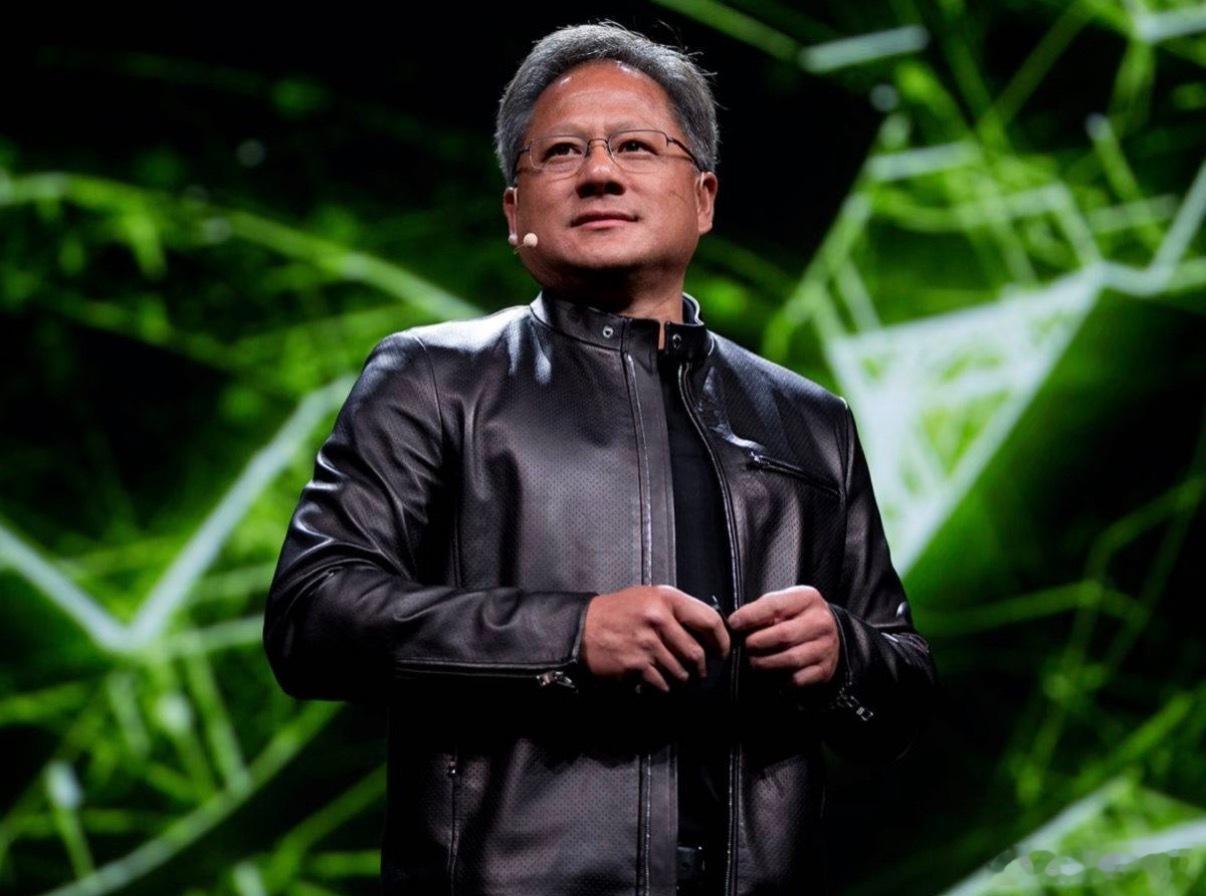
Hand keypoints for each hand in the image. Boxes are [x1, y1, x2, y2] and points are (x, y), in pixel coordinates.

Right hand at [580, 585, 731, 692]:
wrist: (583, 628)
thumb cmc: (620, 612)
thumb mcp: (649, 598)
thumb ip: (679, 610)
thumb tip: (711, 632)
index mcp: (666, 598)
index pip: (709, 620)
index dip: (722, 640)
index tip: (721, 652)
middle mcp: (658, 619)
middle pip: (697, 653)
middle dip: (701, 668)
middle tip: (699, 671)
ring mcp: (647, 643)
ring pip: (682, 672)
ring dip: (683, 679)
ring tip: (677, 676)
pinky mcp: (636, 664)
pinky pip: (663, 683)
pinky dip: (665, 687)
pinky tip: (658, 680)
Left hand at [726, 586, 839, 688]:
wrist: (828, 633)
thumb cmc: (796, 616)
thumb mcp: (783, 603)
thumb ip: (762, 610)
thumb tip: (736, 625)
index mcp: (807, 598)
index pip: (775, 606)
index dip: (750, 616)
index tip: (733, 625)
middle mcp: (820, 622)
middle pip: (783, 635)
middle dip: (757, 643)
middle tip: (744, 646)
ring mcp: (825, 647)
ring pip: (790, 659)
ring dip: (765, 663)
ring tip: (753, 661)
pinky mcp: (825, 669)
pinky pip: (797, 679)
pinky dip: (780, 679)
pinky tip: (771, 673)